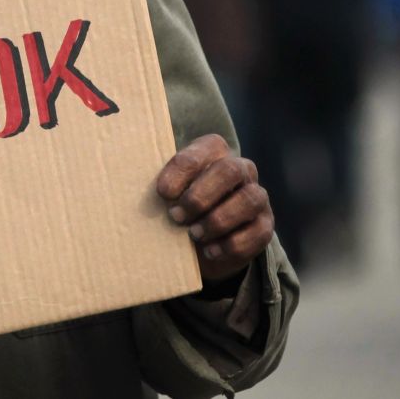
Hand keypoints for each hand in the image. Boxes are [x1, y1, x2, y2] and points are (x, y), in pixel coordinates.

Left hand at [156, 134, 273, 283]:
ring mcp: (257, 197)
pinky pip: (257, 232)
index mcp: (215, 153)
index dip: (183, 168)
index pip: (207, 147)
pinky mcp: (265, 226)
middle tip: (176, 216)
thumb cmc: (179, 210)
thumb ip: (161, 189)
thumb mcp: (168, 196)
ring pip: (249, 199)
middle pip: (230, 170)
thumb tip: (134, 194)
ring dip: (217, 219)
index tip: (162, 192)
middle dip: (200, 195)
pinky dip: (231, 244)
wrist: (202, 246)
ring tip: (193, 235)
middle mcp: (241, 170)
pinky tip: (210, 251)